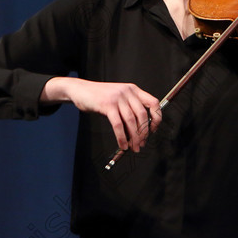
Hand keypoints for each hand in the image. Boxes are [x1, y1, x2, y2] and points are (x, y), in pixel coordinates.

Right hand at [41, 78, 161, 151]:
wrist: (80, 89)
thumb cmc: (100, 96)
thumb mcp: (118, 97)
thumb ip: (129, 109)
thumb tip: (138, 132)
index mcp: (133, 90)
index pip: (153, 103)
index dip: (157, 117)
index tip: (154, 130)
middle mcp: (128, 92)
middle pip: (143, 115)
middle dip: (143, 133)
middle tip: (141, 144)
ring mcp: (118, 98)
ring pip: (131, 121)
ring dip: (134, 137)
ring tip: (133, 147)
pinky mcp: (107, 105)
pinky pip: (118, 125)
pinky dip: (122, 137)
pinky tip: (122, 145)